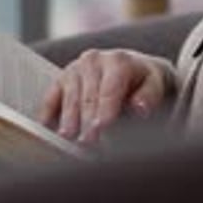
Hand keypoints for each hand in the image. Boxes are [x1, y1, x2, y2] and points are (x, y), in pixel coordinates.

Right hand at [37, 49, 175, 144]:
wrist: (130, 68)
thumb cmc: (143, 81)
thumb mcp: (154, 85)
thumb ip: (149, 96)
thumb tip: (140, 107)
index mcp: (118, 61)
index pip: (110, 89)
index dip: (106, 109)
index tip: (102, 127)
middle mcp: (94, 60)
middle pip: (88, 95)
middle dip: (87, 120)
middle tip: (87, 142)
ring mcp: (75, 68)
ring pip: (69, 97)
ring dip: (69, 119)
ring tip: (68, 138)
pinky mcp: (60, 78)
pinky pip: (51, 96)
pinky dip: (48, 113)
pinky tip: (48, 129)